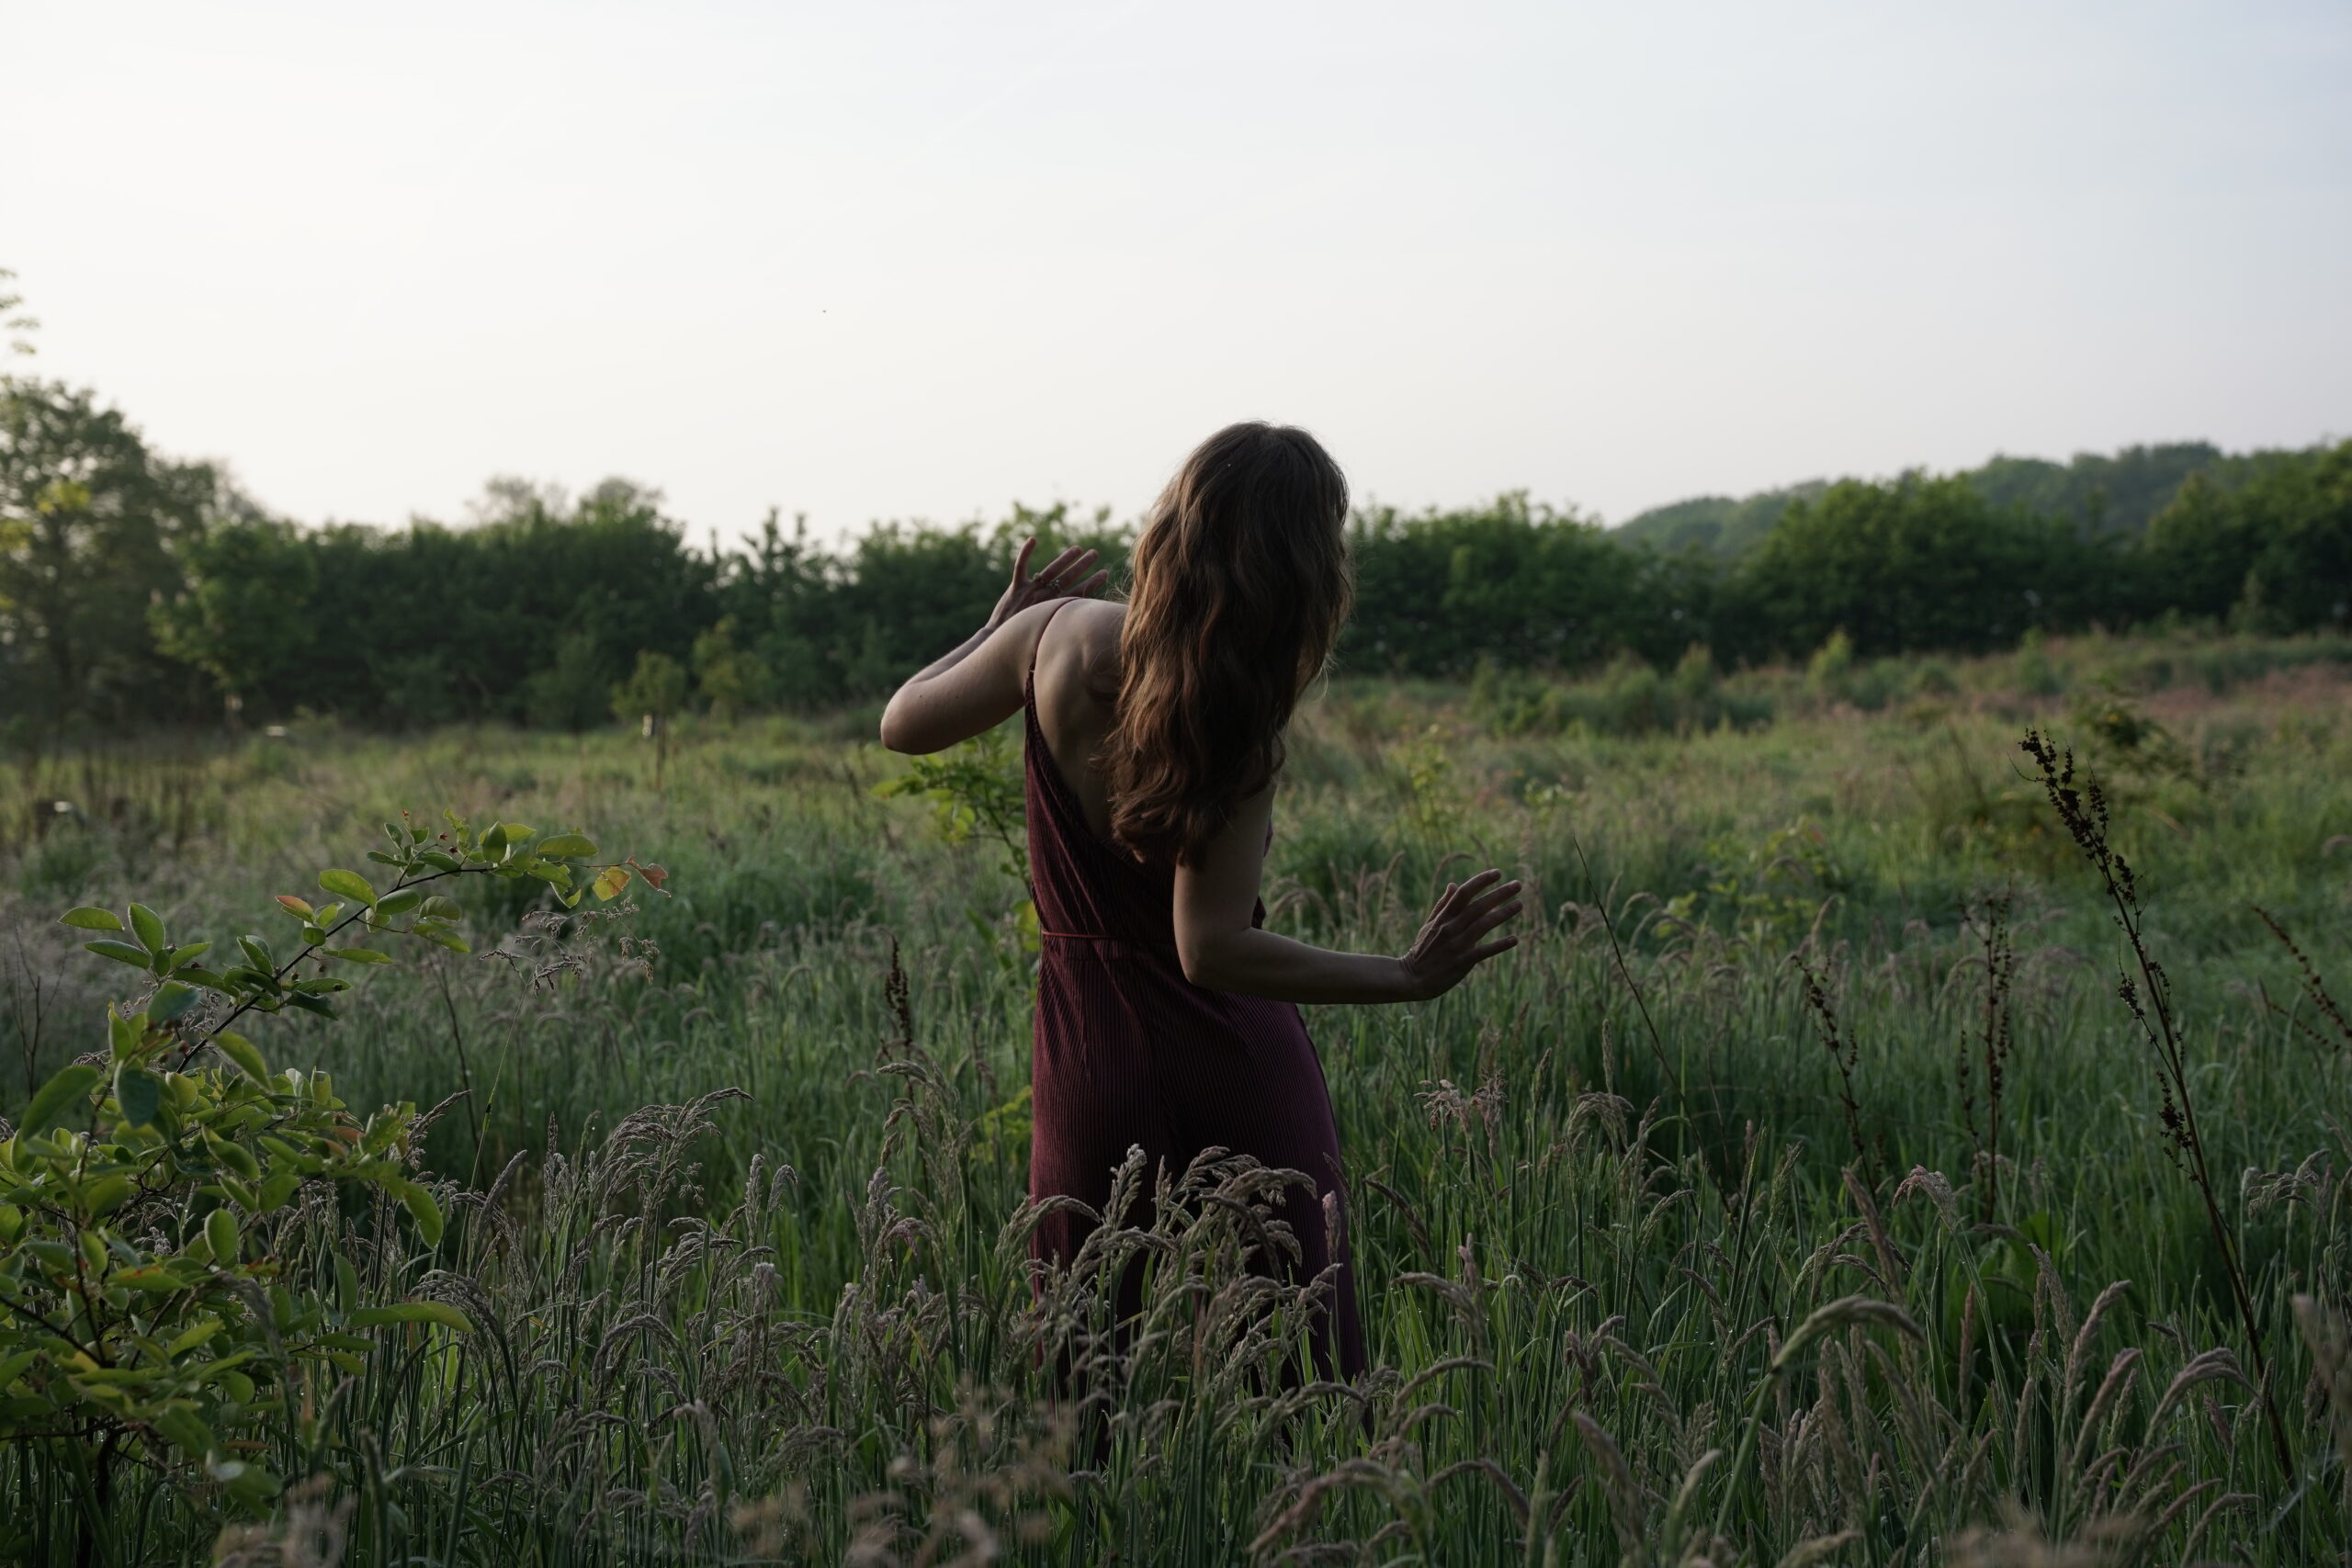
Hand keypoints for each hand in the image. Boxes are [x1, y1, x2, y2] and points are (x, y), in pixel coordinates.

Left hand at [990, 537, 1108, 628]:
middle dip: (1083, 565)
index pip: (1079, 593)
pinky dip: (1025, 552)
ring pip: (1051, 571)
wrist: (1001, 639)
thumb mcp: (1049, 635)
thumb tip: (1080, 624)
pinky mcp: (1015, 587)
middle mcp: (1045, 598)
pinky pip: (1021, 566)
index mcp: (1055, 610)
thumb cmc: (1025, 641)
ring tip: (1077, 549)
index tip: (1105, 573)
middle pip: (1068, 578)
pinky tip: (1033, 539)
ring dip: (1065, 558)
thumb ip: (1063, 625)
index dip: (1093, 583)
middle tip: (1094, 553)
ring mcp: (1030, 591)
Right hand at [1397, 869, 1522, 999]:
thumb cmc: (1422, 950)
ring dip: (1503, 913)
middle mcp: (1450, 928)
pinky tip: (1514, 939)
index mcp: (1443, 917)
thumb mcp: (1429, 924)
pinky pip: (1484, 951)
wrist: (1412, 979)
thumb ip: (1443, 905)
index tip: (1497, 872)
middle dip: (1499, 893)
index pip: (1463, 893)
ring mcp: (1457, 945)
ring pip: (1484, 925)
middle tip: (1518, 884)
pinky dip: (1499, 945)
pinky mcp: (1463, 962)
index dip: (1481, 881)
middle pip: (1478, 906)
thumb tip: (1453, 884)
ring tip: (1519, 904)